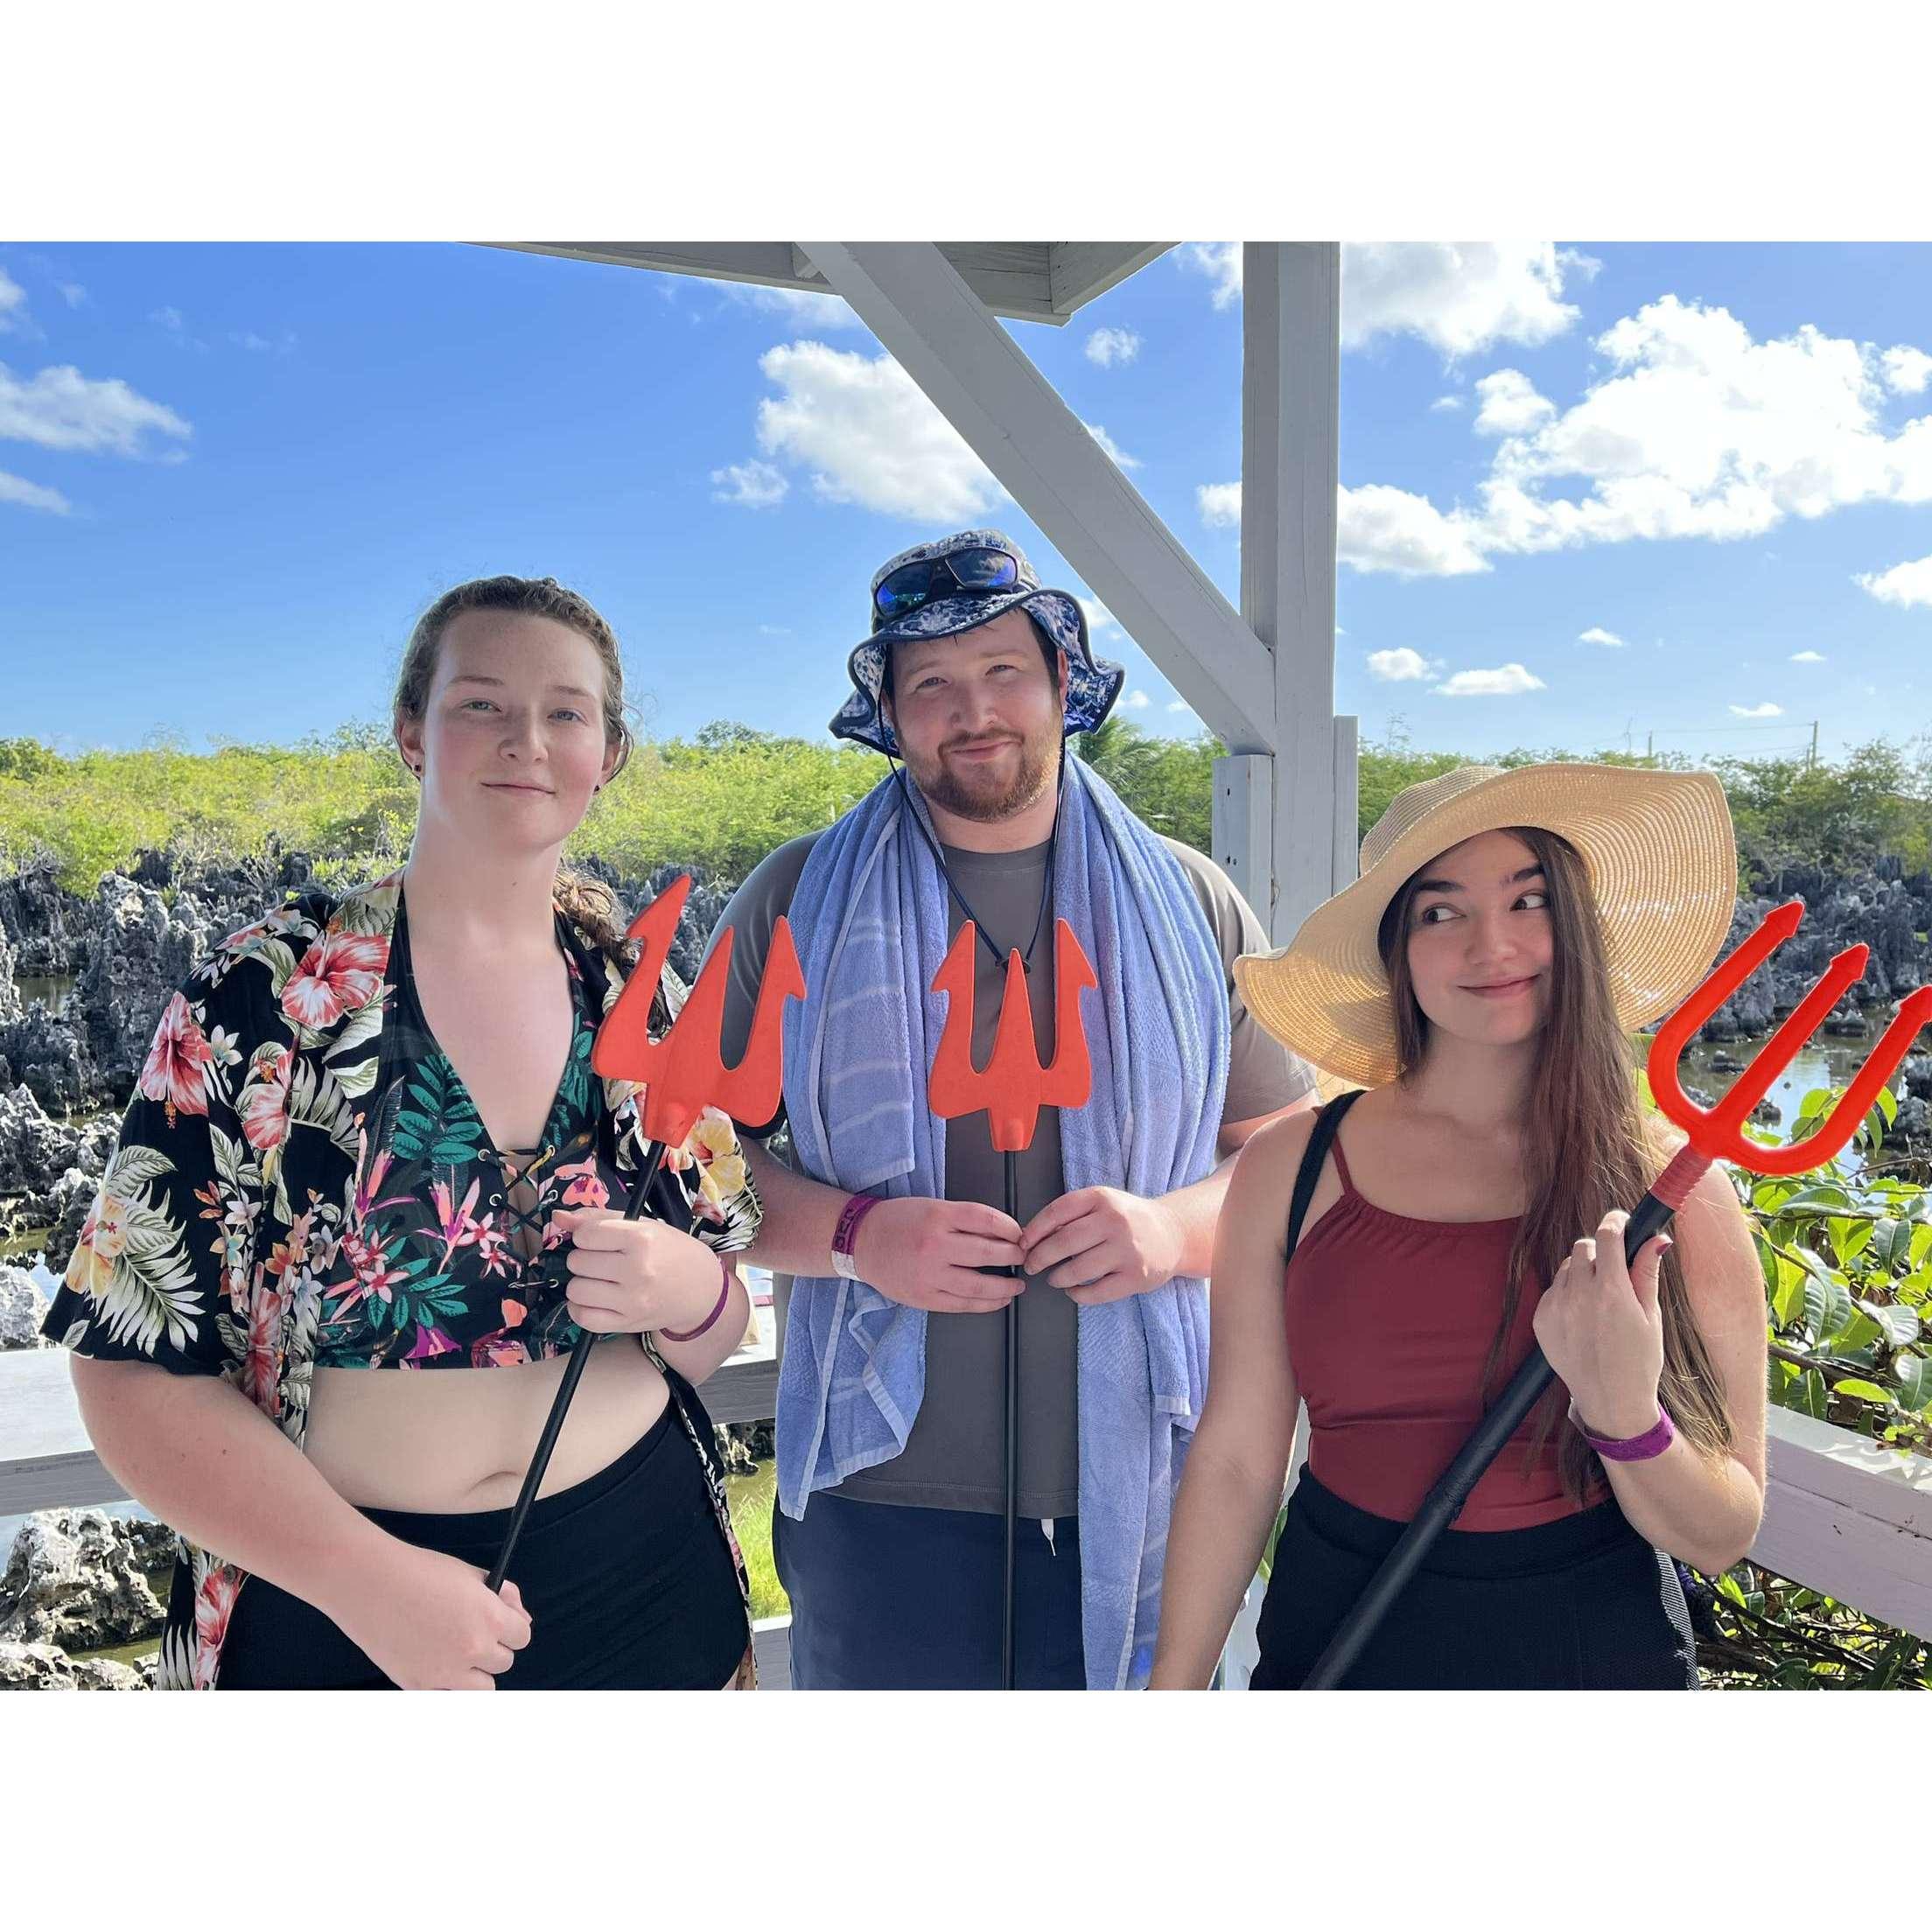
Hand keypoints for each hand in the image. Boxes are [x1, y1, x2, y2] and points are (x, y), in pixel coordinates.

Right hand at [330, 1536, 533, 1689]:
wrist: (369, 1582)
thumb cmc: (420, 1571)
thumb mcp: (470, 1574)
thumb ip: (503, 1596)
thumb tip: (522, 1618)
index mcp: (491, 1618)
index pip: (522, 1636)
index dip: (510, 1626)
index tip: (497, 1621)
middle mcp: (473, 1649)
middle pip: (504, 1662)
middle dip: (492, 1647)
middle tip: (469, 1631)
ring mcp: (445, 1672)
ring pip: (482, 1688)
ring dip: (475, 1673)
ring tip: (455, 1652)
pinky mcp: (417, 1686)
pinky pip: (446, 1696)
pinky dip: (446, 1685)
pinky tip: (434, 1665)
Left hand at [554, 1207, 720, 1334]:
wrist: (702, 1288)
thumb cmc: (671, 1251)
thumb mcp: (642, 1225)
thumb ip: (598, 1218)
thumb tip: (558, 1217)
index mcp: (642, 1239)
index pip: (586, 1235)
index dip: (587, 1236)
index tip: (600, 1240)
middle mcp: (637, 1270)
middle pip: (577, 1261)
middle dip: (584, 1258)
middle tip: (604, 1260)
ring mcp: (632, 1300)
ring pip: (575, 1289)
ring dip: (582, 1283)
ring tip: (600, 1279)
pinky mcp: (628, 1323)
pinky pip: (583, 1317)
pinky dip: (580, 1308)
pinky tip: (594, 1299)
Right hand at [850, 1196, 1026, 1312]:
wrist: (860, 1242)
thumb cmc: (898, 1221)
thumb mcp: (932, 1207)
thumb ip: (964, 1219)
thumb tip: (1003, 1234)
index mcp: (938, 1216)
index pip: (987, 1221)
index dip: (1011, 1229)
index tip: (1020, 1235)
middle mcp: (935, 1245)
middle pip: (988, 1253)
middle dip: (1013, 1256)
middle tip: (1023, 1257)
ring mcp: (929, 1274)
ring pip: (979, 1285)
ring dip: (1005, 1286)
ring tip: (1017, 1285)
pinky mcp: (924, 1297)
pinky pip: (962, 1304)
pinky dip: (986, 1304)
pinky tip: (998, 1300)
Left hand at [1019, 1187, 1184, 1305]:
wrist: (1173, 1234)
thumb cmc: (1128, 1219)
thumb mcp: (1103, 1203)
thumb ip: (1072, 1214)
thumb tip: (1032, 1236)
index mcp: (1102, 1198)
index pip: (1057, 1212)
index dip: (1034, 1230)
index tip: (1023, 1244)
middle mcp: (1115, 1222)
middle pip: (1063, 1242)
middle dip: (1039, 1258)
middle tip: (1031, 1265)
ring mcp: (1127, 1251)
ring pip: (1077, 1270)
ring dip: (1057, 1278)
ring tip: (1054, 1278)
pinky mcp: (1136, 1277)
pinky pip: (1096, 1292)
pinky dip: (1077, 1294)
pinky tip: (1074, 1290)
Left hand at [1531, 1208, 1670, 1439]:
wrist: (1610, 1401)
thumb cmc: (1639, 1360)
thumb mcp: (1651, 1316)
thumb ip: (1647, 1273)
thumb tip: (1657, 1237)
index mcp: (1611, 1291)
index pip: (1607, 1235)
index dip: (1616, 1222)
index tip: (1622, 1220)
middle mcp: (1578, 1294)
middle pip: (1584, 1247)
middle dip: (1601, 1251)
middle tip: (1615, 1269)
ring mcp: (1555, 1307)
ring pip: (1567, 1267)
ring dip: (1583, 1272)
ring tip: (1600, 1300)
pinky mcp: (1540, 1319)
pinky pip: (1553, 1290)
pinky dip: (1567, 1294)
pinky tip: (1584, 1317)